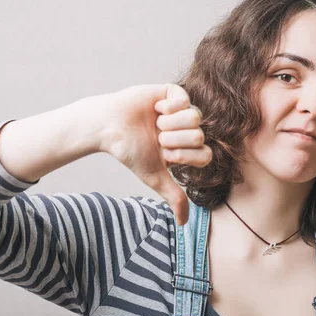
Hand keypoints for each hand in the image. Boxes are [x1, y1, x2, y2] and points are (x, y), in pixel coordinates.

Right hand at [105, 84, 211, 224]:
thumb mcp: (154, 177)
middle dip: (174, 140)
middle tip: (157, 138)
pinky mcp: (174, 92)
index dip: (184, 156)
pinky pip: (185, 99)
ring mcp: (182, 110)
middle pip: (200, 136)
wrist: (110, 128)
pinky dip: (168, 107)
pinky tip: (156, 108)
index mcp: (187, 148)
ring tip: (155, 123)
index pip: (205, 155)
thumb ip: (174, 196)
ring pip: (195, 118)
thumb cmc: (131, 152)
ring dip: (170, 124)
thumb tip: (185, 223)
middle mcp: (187, 129)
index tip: (164, 155)